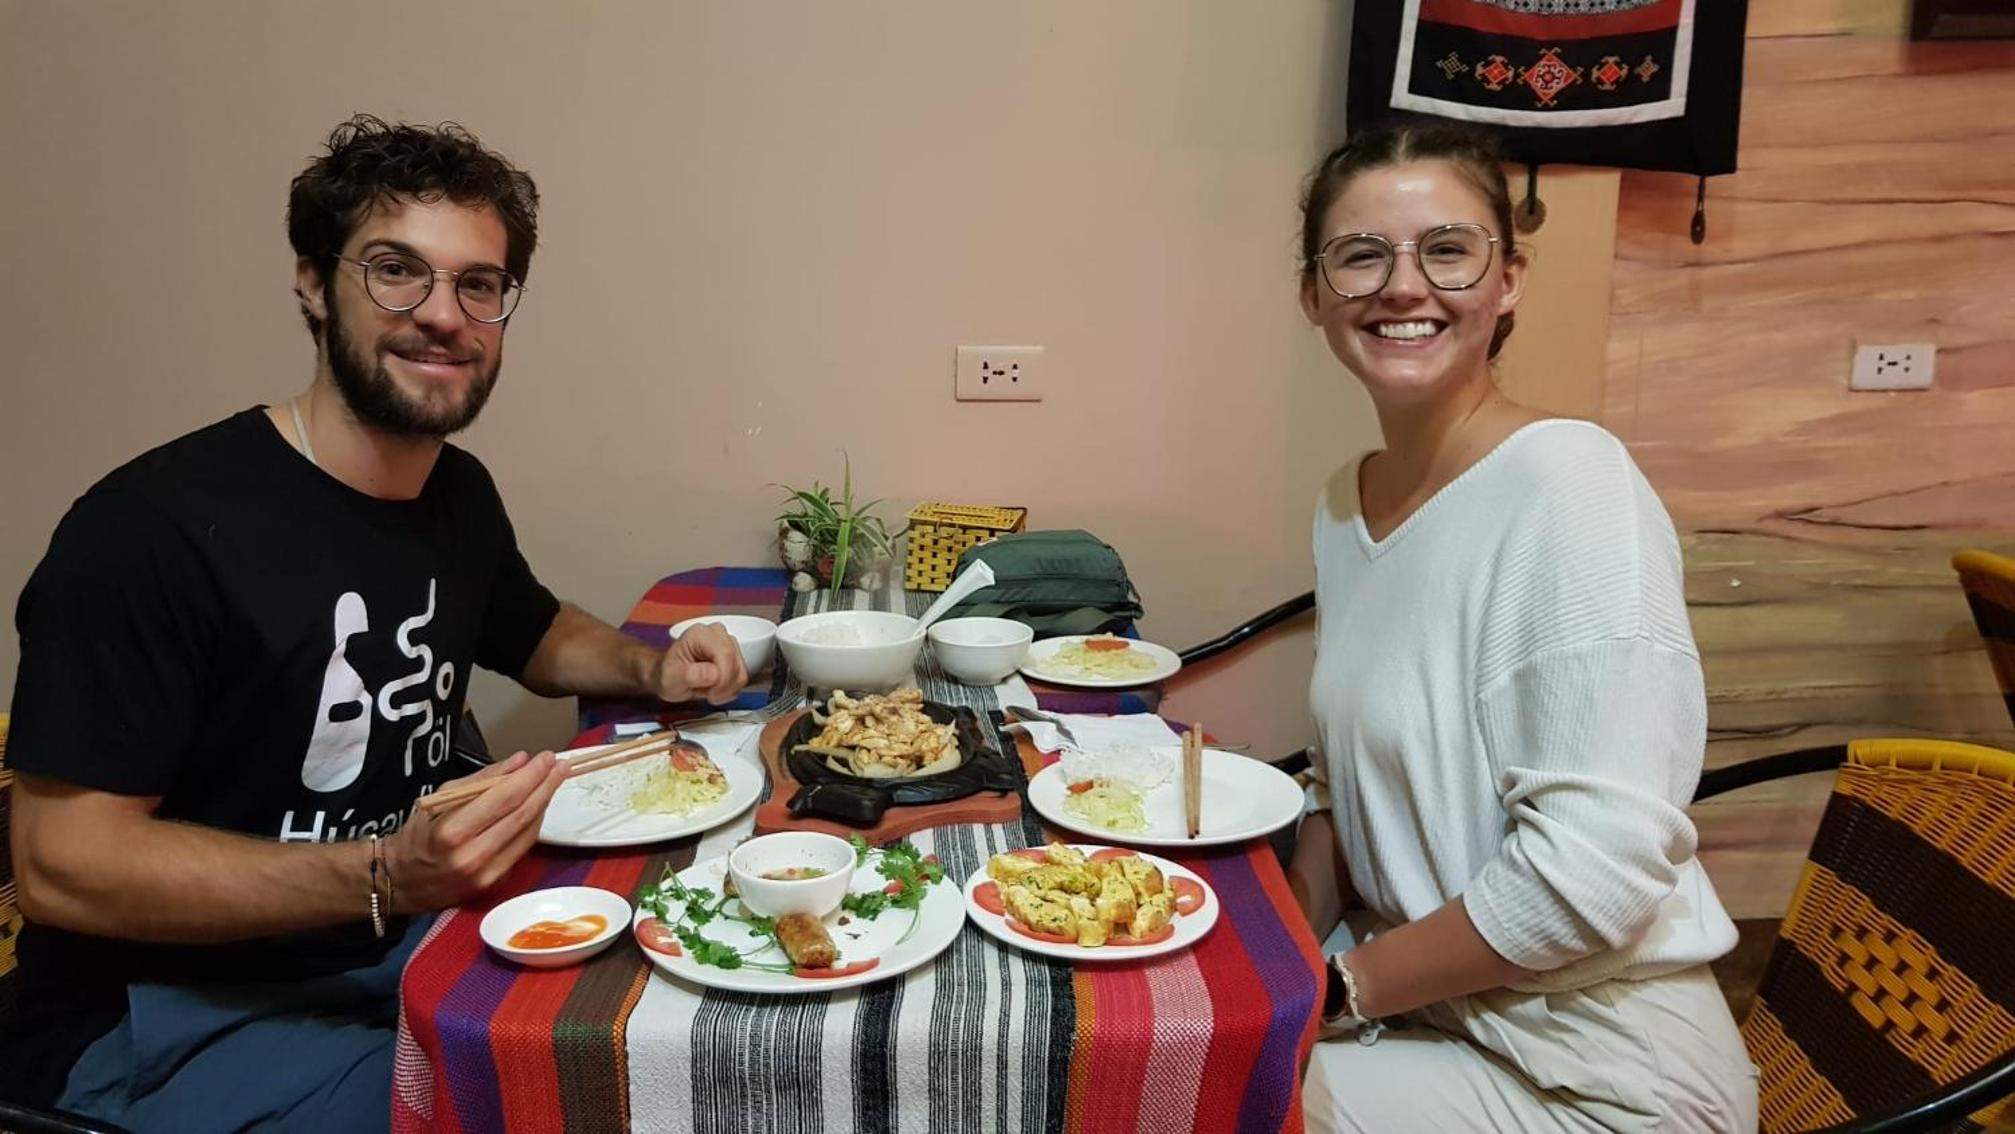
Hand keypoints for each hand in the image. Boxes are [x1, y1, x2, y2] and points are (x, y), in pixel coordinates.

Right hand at [386, 751, 567, 911]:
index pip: (505, 798)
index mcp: (453, 831)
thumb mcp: (440, 798)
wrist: (401, 881)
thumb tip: (519, 761)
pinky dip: (533, 825)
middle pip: (522, 816)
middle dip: (546, 787)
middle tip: (560, 766)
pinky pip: (522, 849)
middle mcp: (472, 856)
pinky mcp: (494, 884)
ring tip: (553, 781)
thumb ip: (483, 779)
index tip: (546, 758)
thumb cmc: (418, 835)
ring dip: (544, 804)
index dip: (531, 776)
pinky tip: (538, 807)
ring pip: (528, 834)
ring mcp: (486, 875)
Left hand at [655, 622, 747, 703]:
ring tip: (707, 689)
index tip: (712, 694)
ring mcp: (728, 643)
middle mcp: (718, 634)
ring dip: (726, 689)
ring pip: (741, 672)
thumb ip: (690, 675)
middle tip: (706, 693)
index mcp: (701, 635)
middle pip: (736, 663)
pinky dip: (730, 689)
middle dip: (723, 686)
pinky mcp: (735, 655)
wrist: (670, 676)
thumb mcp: (672, 679)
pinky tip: (715, 688)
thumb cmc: (669, 675)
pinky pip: (741, 677)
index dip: (723, 679)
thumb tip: (713, 674)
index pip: (725, 654)